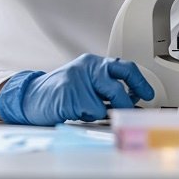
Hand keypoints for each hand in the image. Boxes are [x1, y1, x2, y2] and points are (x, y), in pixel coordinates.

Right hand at [0, 54, 153, 125]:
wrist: (31, 96)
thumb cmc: (60, 91)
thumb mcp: (85, 81)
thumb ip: (106, 86)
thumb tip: (131, 99)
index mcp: (94, 62)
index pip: (124, 67)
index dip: (139, 81)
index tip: (148, 93)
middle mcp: (88, 67)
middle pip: (118, 84)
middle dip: (127, 100)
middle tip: (132, 108)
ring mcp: (78, 80)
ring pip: (105, 102)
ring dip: (101, 111)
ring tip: (86, 108)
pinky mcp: (70, 96)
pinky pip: (90, 112)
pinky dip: (87, 116)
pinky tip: (74, 110)